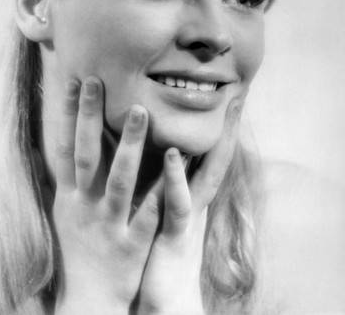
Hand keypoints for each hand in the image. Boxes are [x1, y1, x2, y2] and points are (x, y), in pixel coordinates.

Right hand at [52, 77, 160, 314]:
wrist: (86, 302)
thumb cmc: (76, 251)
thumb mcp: (60, 213)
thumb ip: (53, 179)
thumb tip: (37, 148)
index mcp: (70, 196)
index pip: (65, 148)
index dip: (66, 115)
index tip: (73, 81)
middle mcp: (85, 206)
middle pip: (86, 156)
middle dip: (90, 118)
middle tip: (98, 81)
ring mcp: (108, 225)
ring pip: (119, 180)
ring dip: (129, 146)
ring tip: (142, 111)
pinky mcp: (131, 247)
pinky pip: (147, 217)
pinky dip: (159, 193)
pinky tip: (174, 169)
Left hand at [136, 100, 242, 314]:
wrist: (161, 302)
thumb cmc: (155, 251)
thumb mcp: (160, 212)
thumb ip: (162, 184)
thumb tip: (157, 154)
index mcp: (188, 195)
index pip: (207, 155)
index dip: (218, 128)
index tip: (225, 98)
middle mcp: (194, 203)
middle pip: (215, 160)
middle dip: (226, 130)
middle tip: (235, 97)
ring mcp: (188, 219)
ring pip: (200, 175)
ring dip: (202, 143)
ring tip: (212, 112)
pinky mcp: (175, 237)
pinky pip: (177, 203)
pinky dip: (177, 178)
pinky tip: (173, 153)